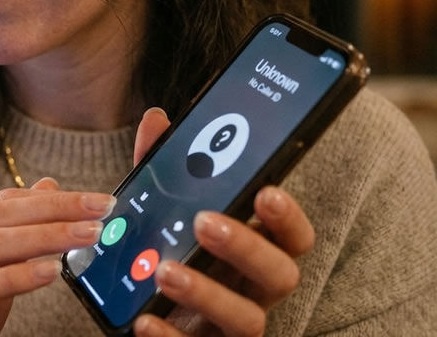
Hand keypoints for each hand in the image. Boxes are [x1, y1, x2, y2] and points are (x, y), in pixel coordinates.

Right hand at [0, 178, 115, 336]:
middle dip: (54, 211)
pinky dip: (15, 277)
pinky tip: (48, 273)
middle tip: (98, 212)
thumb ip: (15, 235)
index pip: (1, 202)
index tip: (95, 200)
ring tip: (84, 237)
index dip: (51, 199)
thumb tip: (48, 187)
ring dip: (44, 238)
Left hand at [130, 108, 315, 336]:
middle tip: (203, 222)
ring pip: (247, 319)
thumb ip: (161, 171)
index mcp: (254, 252)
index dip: (287, 216)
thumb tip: (155, 120)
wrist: (149, 318)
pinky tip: (144, 319)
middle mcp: (255, 291)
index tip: (265, 192)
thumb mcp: (161, 213)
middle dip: (245, 246)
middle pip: (279, 274)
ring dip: (207, 292)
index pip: (292, 237)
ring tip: (164, 270)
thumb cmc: (171, 257)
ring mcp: (234, 326)